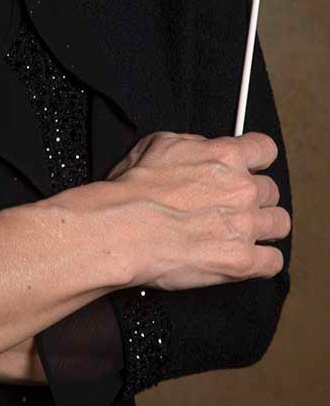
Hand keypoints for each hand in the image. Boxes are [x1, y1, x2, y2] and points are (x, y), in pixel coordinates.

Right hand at [103, 129, 290, 291]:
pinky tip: (248, 257)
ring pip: (279, 223)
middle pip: (271, 190)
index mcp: (226, 156)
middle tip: (235, 204)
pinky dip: (263, 260)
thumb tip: (206, 149)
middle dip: (255, 196)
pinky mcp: (242, 262)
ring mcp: (245, 226)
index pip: (265, 150)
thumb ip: (195, 143)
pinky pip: (274, 261)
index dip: (257, 158)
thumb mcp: (160, 144)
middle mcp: (242, 189)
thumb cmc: (135, 188)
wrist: (124, 229)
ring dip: (264, 227)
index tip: (252, 166)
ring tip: (245, 231)